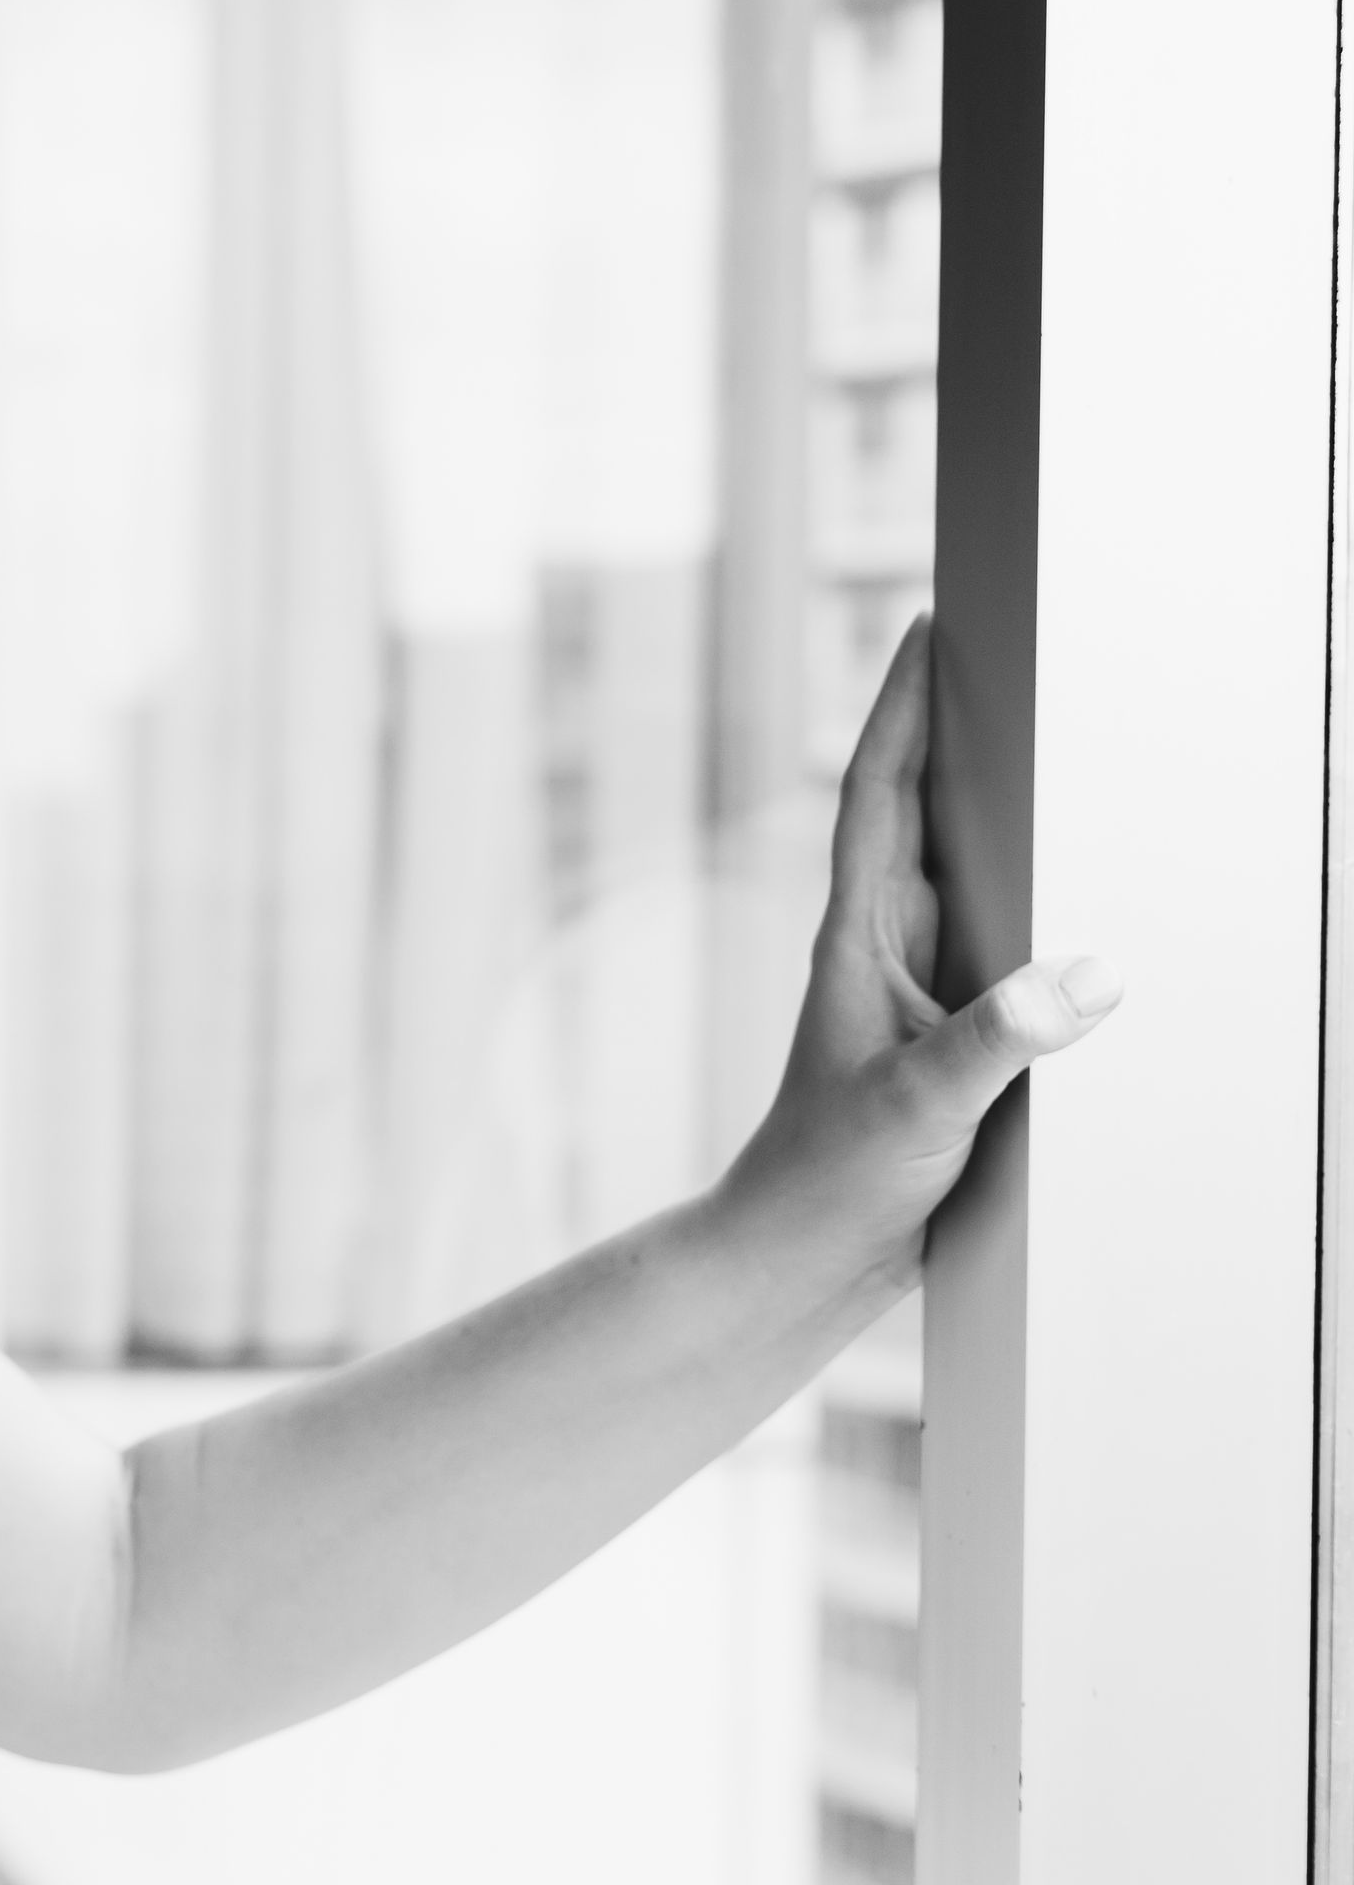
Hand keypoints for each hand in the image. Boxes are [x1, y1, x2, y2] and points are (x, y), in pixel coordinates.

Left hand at [722, 615, 1121, 1282]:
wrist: (798, 1258)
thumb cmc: (835, 1176)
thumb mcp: (923, 1103)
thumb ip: (1000, 1040)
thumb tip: (1087, 974)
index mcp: (857, 938)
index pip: (877, 795)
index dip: (900, 708)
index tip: (926, 627)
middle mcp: (880, 948)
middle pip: (918, 812)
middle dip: (951, 730)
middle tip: (999, 650)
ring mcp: (909, 988)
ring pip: (959, 874)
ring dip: (992, 810)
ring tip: (1047, 741)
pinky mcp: (940, 1034)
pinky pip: (993, 942)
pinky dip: (1030, 902)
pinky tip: (1076, 899)